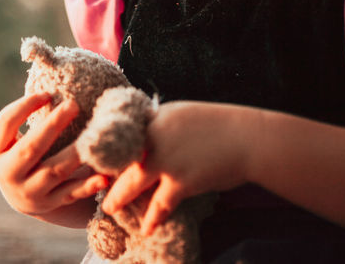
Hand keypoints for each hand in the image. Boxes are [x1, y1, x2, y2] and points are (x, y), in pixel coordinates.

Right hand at [0, 78, 109, 217]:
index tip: (47, 94)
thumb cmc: (12, 154)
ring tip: (93, 133)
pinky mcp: (53, 204)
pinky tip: (103, 175)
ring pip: (54, 172)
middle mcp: (9, 173)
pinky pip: (72, 194)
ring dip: (73, 154)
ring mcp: (32, 191)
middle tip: (74, 104)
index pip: (5, 125)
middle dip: (52, 126)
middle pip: (29, 149)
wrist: (24, 198)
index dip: (24, 107)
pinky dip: (88, 186)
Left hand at [100, 100, 246, 232]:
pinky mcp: (181, 181)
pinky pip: (159, 204)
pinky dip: (152, 218)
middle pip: (119, 159)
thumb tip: (144, 135)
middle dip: (107, 175)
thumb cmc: (218, 126)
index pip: (121, 135)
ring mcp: (166, 159)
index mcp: (153, 117)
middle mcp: (154, 136)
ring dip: (119, 198)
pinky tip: (146, 229)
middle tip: (97, 186)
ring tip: (111, 208)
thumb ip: (160, 125)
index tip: (98, 163)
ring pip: (132, 183)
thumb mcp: (182, 115)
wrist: (248, 137)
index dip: (108, 151)